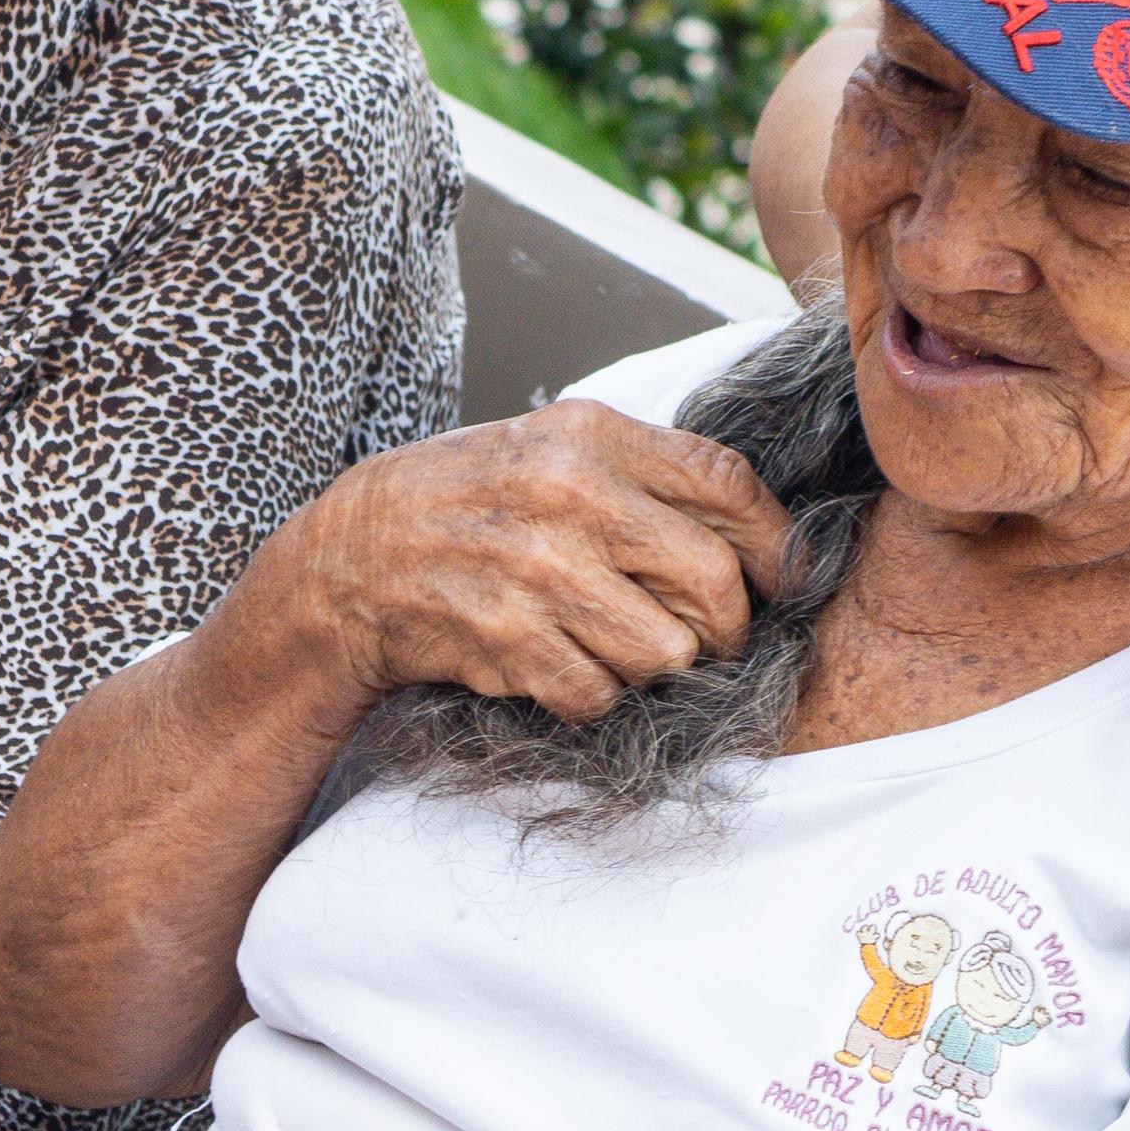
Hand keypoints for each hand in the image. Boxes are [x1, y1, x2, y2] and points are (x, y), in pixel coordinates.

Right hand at [215, 399, 793, 740]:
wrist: (349, 560)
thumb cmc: (472, 503)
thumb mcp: (554, 448)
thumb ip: (646, 474)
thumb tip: (754, 530)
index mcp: (591, 436)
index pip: (727, 483)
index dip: (773, 541)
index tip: (780, 578)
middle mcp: (568, 494)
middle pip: (713, 581)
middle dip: (727, 625)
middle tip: (710, 636)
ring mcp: (535, 569)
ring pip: (666, 650)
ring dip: (653, 665)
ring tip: (616, 645)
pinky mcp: (506, 639)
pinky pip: (601, 693)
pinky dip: (594, 694)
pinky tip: (561, 664)